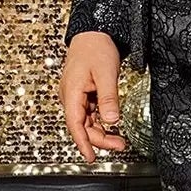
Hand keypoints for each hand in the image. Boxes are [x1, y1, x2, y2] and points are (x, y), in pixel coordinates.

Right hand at [61, 31, 127, 162]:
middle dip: (99, 139)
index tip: (91, 158)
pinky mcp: (83, 94)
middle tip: (120, 145)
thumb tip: (112, 120)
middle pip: (82, 127)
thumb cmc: (96, 48)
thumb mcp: (106, 73)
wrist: (93, 32)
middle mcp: (70, 96)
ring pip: (86, 122)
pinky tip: (112, 126)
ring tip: (119, 140)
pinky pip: (90, 114)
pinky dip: (100, 122)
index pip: (75, 125)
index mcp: (71, 93)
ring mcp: (76, 96)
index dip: (83, 143)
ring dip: (101, 132)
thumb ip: (109, 98)